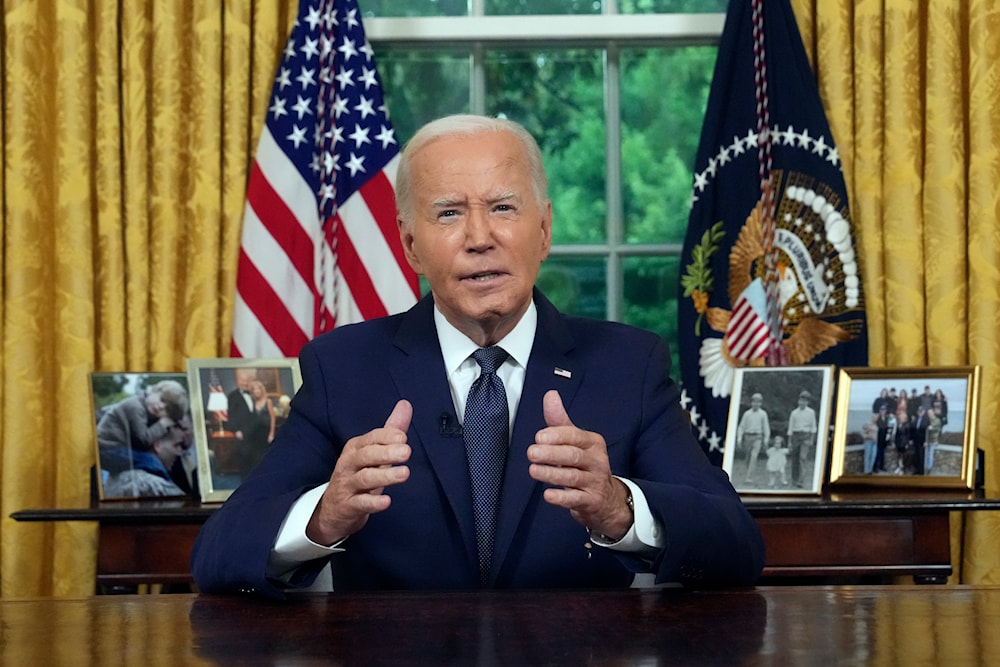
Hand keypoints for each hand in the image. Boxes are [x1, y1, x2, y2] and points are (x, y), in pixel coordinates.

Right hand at [306, 400, 411, 545]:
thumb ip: (390, 431)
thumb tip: (406, 404)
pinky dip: (373, 502)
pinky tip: (387, 501)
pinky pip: (360, 503)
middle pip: (366, 455)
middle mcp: (349, 464)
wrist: (332, 511)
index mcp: (356, 448)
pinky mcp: (348, 506)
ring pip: (365, 478)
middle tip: (406, 452)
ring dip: (385, 476)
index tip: (403, 437)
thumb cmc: (357, 477)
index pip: (371, 439)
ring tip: (404, 473)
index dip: (386, 437)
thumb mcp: (373, 453)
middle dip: (386, 452)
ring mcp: (347, 485)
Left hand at [527, 390, 632, 540]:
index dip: (556, 436)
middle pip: (573, 455)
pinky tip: (548, 495)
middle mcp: (596, 460)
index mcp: (592, 442)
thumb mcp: (574, 442)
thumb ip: (559, 421)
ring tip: (533, 471)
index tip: (539, 437)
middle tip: (531, 453)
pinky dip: (562, 497)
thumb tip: (550, 395)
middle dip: (551, 454)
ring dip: (551, 474)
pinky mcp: (591, 501)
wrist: (606, 498)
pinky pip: (576, 498)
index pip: (574, 436)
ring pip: (572, 477)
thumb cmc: (585, 465)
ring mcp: (595, 481)